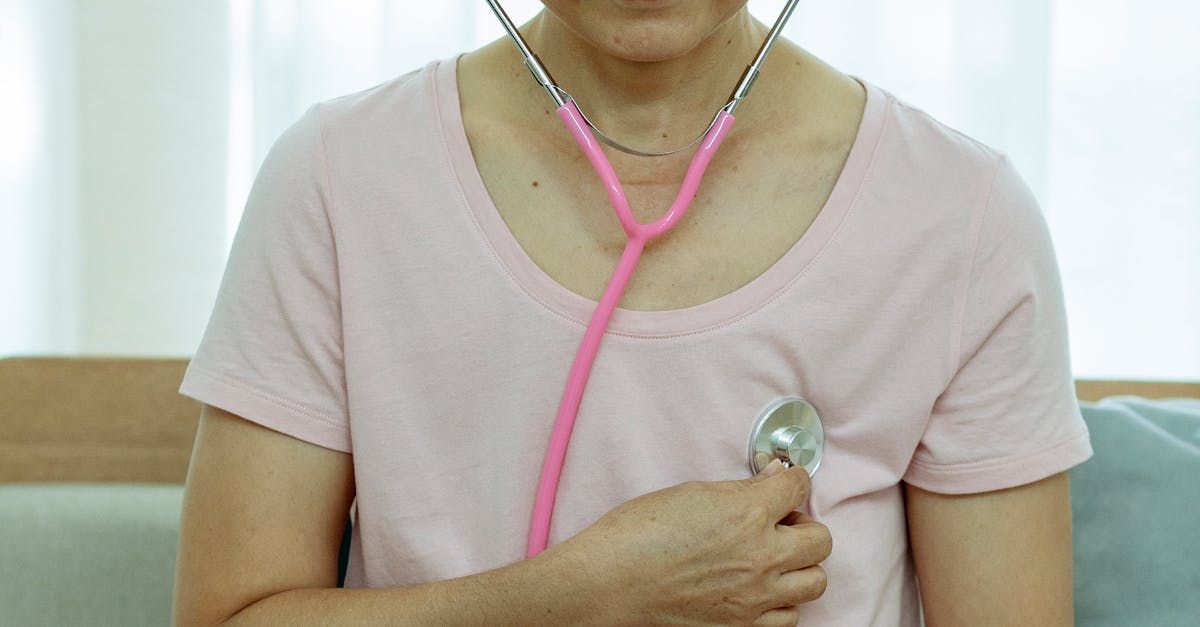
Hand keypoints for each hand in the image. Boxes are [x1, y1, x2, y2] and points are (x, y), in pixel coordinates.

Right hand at [560, 458, 831, 625]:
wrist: (612, 582)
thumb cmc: (638, 533)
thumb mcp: (692, 492)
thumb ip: (740, 489)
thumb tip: (772, 479)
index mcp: (748, 513)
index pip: (798, 487)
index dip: (791, 480)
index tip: (783, 483)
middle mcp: (762, 556)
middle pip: (821, 539)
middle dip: (803, 526)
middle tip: (780, 523)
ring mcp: (756, 597)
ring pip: (814, 582)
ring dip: (799, 567)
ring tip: (772, 559)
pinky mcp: (744, 626)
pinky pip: (790, 617)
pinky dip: (781, 602)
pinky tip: (758, 588)